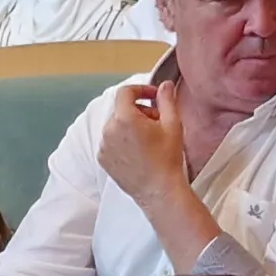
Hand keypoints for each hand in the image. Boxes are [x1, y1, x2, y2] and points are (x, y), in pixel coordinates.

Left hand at [92, 80, 192, 210]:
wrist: (159, 191)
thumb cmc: (167, 159)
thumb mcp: (172, 125)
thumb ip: (167, 100)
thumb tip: (165, 85)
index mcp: (124, 118)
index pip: (126, 92)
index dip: (141, 90)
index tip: (153, 96)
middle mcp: (108, 130)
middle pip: (122, 109)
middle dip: (139, 110)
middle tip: (157, 122)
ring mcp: (103, 146)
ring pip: (116, 125)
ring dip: (130, 125)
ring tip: (149, 139)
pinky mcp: (102, 159)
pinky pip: (111, 141)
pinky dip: (122, 140)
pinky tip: (138, 151)